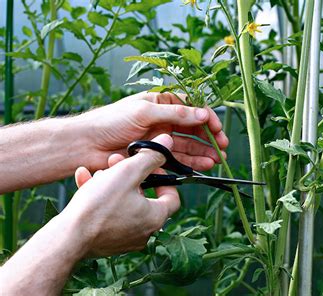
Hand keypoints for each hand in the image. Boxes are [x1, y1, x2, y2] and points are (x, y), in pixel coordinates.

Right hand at [62, 134, 178, 256]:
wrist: (67, 238)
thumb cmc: (99, 206)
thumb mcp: (127, 172)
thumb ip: (150, 156)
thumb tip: (168, 142)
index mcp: (155, 218)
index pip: (172, 197)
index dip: (164, 178)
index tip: (150, 167)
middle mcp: (144, 232)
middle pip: (144, 197)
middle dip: (129, 176)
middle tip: (117, 163)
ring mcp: (124, 239)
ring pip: (123, 204)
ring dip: (112, 184)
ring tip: (98, 172)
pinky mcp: (106, 242)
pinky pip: (108, 215)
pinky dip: (99, 198)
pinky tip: (84, 180)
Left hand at [78, 92, 227, 171]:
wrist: (85, 145)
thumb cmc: (110, 121)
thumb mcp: (145, 112)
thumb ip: (175, 113)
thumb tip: (202, 113)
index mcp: (160, 103)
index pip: (191, 108)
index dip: (206, 117)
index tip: (217, 128)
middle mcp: (163, 120)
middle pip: (193, 128)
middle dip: (209, 137)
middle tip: (222, 147)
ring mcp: (160, 139)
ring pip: (188, 145)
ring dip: (202, 152)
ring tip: (216, 160)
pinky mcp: (154, 157)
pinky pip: (177, 159)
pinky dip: (191, 163)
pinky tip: (203, 166)